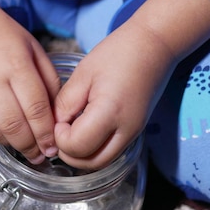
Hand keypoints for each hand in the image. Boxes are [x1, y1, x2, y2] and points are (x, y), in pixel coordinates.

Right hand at [0, 0, 60, 162]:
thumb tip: (55, 118)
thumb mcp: (34, 49)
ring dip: (8, 143)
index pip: (36, 110)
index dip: (47, 135)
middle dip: (30, 147)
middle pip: (14, 127)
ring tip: (17, 141)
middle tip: (38, 155)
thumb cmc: (1, 33)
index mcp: (16, 65)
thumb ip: (48, 82)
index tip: (53, 147)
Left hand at [53, 0, 209, 169]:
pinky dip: (94, 150)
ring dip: (82, 154)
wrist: (154, 46)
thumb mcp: (83, 74)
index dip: (60, 138)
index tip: (58, 119)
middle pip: (90, 163)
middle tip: (61, 129)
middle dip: (69, 152)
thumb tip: (55, 126)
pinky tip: (86, 130)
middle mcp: (126, 130)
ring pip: (101, 162)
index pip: (77, 146)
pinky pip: (110, 153)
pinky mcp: (135, 132)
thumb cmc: (117, 53)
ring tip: (72, 130)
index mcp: (110, 112)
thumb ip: (65, 103)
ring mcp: (134, 133)